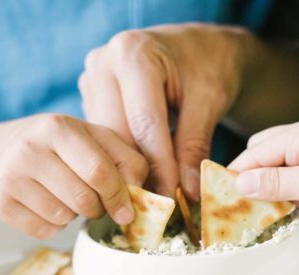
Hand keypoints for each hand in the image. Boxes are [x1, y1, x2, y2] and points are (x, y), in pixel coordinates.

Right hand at [0, 113, 147, 238]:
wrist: (6, 150)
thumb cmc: (65, 147)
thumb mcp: (97, 140)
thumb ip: (127, 160)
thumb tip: (141, 194)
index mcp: (57, 127)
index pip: (99, 171)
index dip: (119, 196)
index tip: (127, 212)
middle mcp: (28, 149)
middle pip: (82, 200)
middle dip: (98, 208)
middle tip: (95, 201)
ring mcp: (9, 176)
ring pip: (63, 218)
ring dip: (75, 215)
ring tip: (67, 196)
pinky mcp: (0, 203)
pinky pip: (44, 231)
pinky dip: (55, 226)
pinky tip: (48, 205)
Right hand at [79, 24, 254, 198]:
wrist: (198, 47)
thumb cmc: (208, 66)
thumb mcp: (208, 102)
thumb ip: (194, 146)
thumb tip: (186, 191)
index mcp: (133, 54)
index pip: (144, 123)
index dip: (159, 165)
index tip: (171, 198)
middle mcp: (103, 62)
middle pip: (118, 132)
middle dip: (141, 170)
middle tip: (162, 203)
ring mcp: (92, 77)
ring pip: (105, 139)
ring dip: (127, 167)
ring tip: (153, 191)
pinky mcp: (90, 94)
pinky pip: (103, 136)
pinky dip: (121, 156)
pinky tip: (140, 171)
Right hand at [228, 119, 298, 218]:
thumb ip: (276, 183)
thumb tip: (240, 183)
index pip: (253, 153)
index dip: (236, 175)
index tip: (220, 199)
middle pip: (261, 156)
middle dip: (258, 182)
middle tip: (259, 207)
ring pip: (278, 168)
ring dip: (279, 190)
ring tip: (296, 206)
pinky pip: (295, 176)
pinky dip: (296, 192)